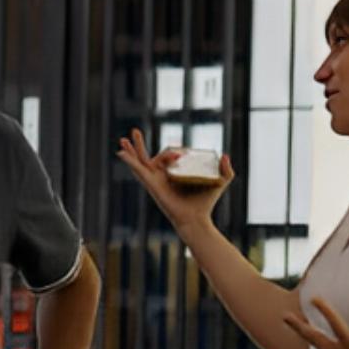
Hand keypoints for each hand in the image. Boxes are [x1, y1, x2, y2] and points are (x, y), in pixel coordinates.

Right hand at [114, 129, 233, 231]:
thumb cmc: (206, 203)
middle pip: (148, 156)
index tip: (183, 154)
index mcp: (173, 174)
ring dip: (132, 149)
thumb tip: (225, 155)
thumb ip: (226, 169)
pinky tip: (121, 152)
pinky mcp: (152, 184)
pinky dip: (130, 160)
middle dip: (140, 144)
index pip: (168, 154)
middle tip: (135, 131)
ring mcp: (155, 180)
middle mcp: (161, 176)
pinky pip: (139, 170)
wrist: (197, 218)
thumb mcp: (221, 181)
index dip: (174, 151)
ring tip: (123, 138)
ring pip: (140, 161)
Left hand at [284, 297, 348, 348]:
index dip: (325, 311)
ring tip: (288, 318)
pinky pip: (318, 348)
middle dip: (298, 327)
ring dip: (300, 330)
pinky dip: (309, 338)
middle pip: (314, 338)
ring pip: (313, 343)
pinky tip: (301, 329)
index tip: (314, 298)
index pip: (336, 325)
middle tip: (283, 315)